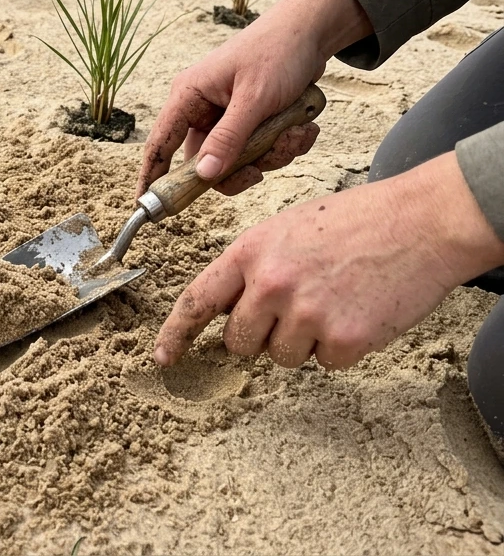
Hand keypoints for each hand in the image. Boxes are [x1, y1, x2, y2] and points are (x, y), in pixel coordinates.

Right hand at [138, 0, 371, 198]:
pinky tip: (303, 125)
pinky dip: (285, 144)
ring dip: (273, 154)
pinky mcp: (252, 121)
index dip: (150, 177)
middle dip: (243, 167)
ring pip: (240, 160)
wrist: (313, 31)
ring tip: (297, 130)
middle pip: (208, 163)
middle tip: (264, 167)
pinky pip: (262, 151)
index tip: (143, 206)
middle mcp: (203, 110)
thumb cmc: (278, 53)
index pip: (159, 144)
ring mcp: (228, 117)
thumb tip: (203, 176)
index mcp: (189, 97)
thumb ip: (228, 138)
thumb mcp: (254, 98)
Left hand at [153, 152, 503, 369]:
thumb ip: (253, 267)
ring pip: (280, 356)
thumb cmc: (354, 221)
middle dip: (259, 333)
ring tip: (332, 299)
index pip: (198, 300)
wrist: (420, 223)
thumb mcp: (285, 229)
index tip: (163, 358)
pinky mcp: (342, 339)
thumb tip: (230, 308)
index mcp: (250, 252)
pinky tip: (357, 312)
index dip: (176, 333)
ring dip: (302, 340)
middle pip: (239, 340)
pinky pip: (323, 364)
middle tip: (295, 306)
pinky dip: (340, 347)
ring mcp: (305, 314)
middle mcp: (270, 284)